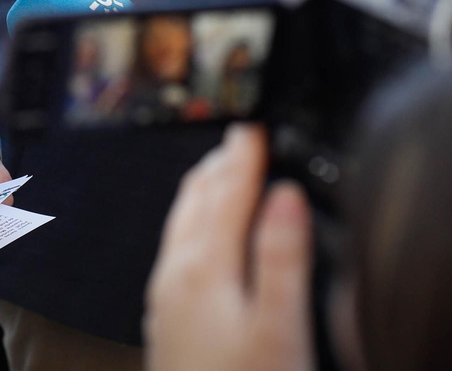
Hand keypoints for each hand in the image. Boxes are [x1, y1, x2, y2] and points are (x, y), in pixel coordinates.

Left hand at [146, 125, 312, 370]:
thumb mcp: (280, 328)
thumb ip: (281, 256)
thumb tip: (284, 192)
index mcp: (204, 266)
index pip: (227, 192)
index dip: (246, 156)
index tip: (257, 124)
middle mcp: (176, 273)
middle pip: (198, 200)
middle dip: (222, 165)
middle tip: (242, 135)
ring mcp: (167, 296)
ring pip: (183, 223)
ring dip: (204, 190)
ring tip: (222, 167)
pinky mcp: (168, 318)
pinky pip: (179, 248)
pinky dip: (195, 221)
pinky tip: (205, 231)